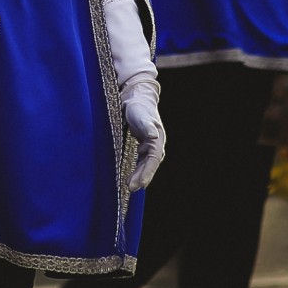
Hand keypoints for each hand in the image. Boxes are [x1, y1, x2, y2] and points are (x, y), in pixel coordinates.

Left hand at [120, 74, 164, 191]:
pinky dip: (137, 170)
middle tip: (131, 189)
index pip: (153, 159)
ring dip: (139, 176)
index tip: (139, 184)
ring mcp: (150, 146)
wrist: (136, 98)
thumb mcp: (140, 115)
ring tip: (129, 187)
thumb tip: (154, 136)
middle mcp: (156, 144)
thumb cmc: (138, 106)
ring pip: (146, 165)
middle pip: (150, 165)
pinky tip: (129, 178)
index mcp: (157, 138)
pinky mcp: (143, 146)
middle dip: (142, 178)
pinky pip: (141, 162)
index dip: (147, 172)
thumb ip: (146, 126)